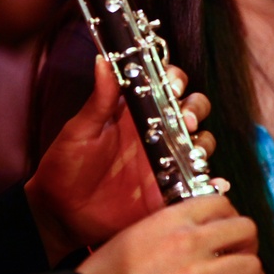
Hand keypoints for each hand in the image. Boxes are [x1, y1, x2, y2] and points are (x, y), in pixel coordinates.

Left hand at [25, 56, 214, 264]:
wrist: (61, 212)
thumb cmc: (65, 166)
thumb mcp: (79, 131)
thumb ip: (98, 100)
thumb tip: (103, 60)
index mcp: (134, 112)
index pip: (166, 84)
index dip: (176, 79)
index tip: (172, 86)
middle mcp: (156, 133)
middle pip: (193, 108)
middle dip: (196, 108)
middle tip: (185, 118)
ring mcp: (166, 161)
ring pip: (201, 142)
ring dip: (203, 141)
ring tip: (192, 150)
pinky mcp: (170, 191)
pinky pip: (199, 183)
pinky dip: (212, 181)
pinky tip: (213, 182)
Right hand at [76, 195, 273, 273]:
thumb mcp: (135, 234)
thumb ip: (165, 228)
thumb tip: (187, 232)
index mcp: (172, 220)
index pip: (220, 203)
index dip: (232, 217)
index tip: (230, 233)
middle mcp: (190, 241)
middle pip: (245, 229)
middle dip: (250, 245)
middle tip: (243, 260)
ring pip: (252, 267)